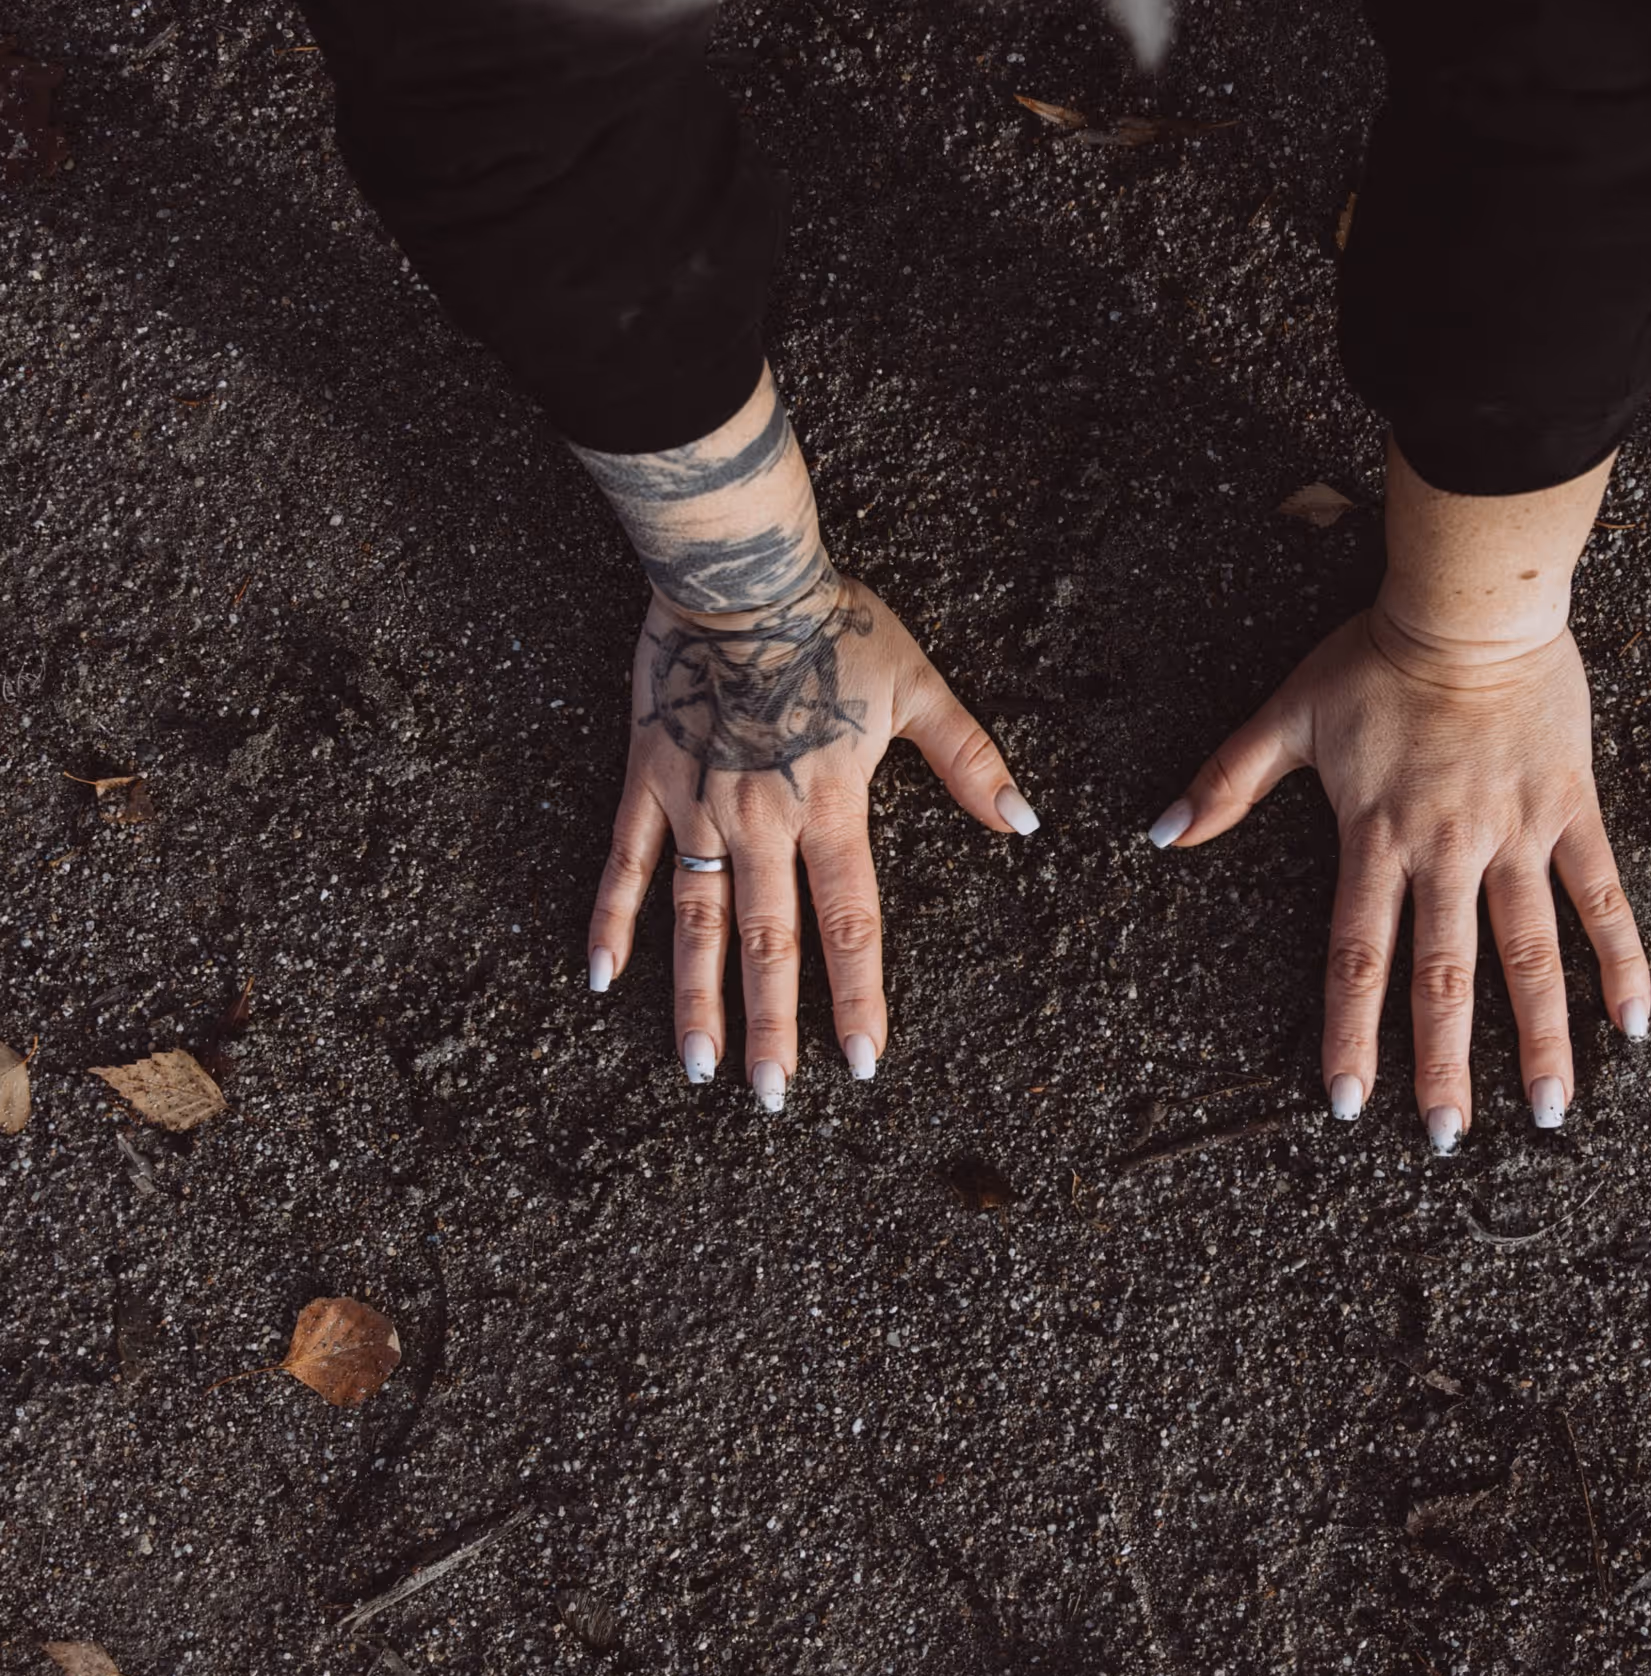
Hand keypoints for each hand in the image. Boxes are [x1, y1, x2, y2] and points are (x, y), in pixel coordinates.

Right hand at [586, 573, 1034, 1105]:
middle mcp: (762, 823)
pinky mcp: (648, 781)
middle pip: (769, 944)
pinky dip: (612, 921)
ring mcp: (698, 807)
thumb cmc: (834, 627)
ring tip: (698, 1068)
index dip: (857, 998)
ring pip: (695, 923)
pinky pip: (626, 863)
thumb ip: (969, 762)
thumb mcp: (917, 688)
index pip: (849, 924)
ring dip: (696, 1000)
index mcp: (831, 807)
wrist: (740, 576)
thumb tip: (1024, 824)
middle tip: (772, 1099)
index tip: (863, 1063)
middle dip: (774, 1028)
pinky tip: (601, 978)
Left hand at [1152, 612, 1649, 1142]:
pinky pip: (1600, 894)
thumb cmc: (1376, 659)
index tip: (1351, 1103)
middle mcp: (1446, 850)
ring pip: (1527, 952)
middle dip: (1444, 1065)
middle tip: (1449, 1139)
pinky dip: (1620, 958)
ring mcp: (1514, 835)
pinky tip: (1634, 1023)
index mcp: (1375, 838)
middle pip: (1443, 976)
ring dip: (1539, 1035)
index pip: (1359, 956)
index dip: (1352, 1033)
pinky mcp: (1570, 810)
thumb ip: (1227, 782)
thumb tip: (1161, 833)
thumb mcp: (1289, 715)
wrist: (1471, 605)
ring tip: (1549, 1110)